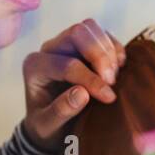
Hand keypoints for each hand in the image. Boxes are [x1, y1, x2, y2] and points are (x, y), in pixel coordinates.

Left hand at [21, 18, 125, 148]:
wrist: (51, 126)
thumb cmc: (46, 125)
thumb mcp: (48, 126)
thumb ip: (61, 111)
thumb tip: (82, 93)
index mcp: (35, 66)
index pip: (66, 63)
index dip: (90, 79)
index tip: (108, 97)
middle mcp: (49, 49)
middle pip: (77, 33)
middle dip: (99, 55)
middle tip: (112, 81)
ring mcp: (66, 44)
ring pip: (90, 28)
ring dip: (108, 50)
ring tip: (115, 77)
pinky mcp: (83, 45)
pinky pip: (102, 34)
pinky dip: (115, 48)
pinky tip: (119, 68)